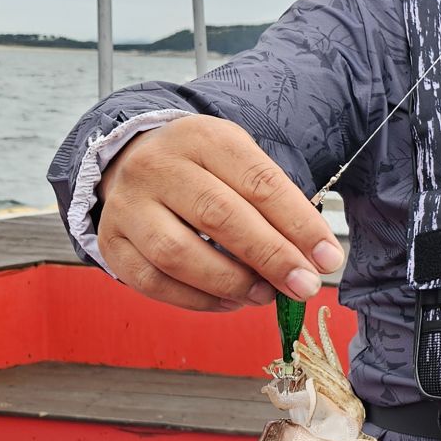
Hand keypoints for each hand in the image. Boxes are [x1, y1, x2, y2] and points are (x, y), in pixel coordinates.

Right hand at [97, 116, 344, 312]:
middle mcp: (159, 166)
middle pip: (219, 217)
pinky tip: (230, 302)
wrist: (136, 161)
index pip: (259, 182)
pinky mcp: (111, 241)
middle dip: (271, 257)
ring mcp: (128, 204)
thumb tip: (315, 261)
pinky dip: (198, 301)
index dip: (298, 224)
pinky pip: (153, 281)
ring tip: (265, 295)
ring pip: (178, 254)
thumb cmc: (206, 170)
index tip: (328, 258)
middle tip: (304, 285)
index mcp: (203, 138)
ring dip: (231, 283)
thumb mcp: (243, 165)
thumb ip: (277, 206)